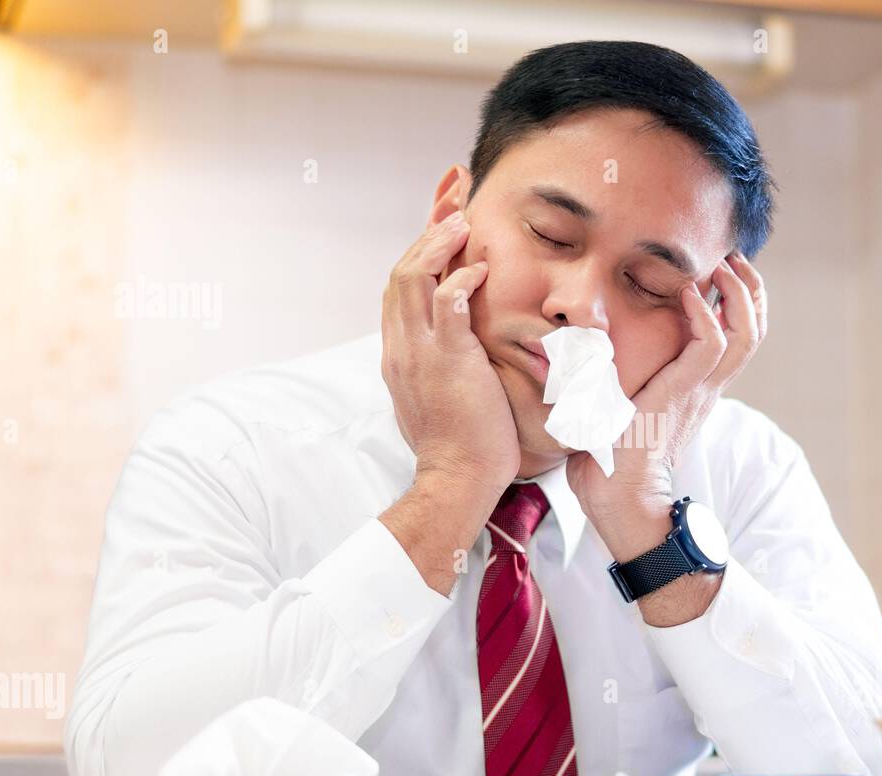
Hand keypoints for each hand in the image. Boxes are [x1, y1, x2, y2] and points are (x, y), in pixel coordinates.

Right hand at [381, 211, 518, 494]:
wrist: (457, 478)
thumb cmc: (461, 442)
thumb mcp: (440, 392)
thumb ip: (441, 360)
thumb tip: (459, 341)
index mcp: (400, 351)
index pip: (401, 284)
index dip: (420, 243)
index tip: (443, 212)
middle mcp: (402, 346)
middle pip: (402, 269)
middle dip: (428, 225)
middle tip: (454, 191)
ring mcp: (420, 353)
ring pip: (411, 278)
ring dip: (438, 243)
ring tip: (463, 219)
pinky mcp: (447, 362)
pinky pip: (445, 308)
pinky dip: (460, 281)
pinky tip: (481, 268)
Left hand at [568, 250, 766, 562]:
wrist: (618, 501)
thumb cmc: (607, 465)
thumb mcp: (608, 409)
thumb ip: (598, 381)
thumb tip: (566, 353)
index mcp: (694, 391)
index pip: (736, 339)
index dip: (738, 303)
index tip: (720, 272)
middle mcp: (706, 389)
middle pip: (752, 331)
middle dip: (749, 290)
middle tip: (733, 259)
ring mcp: (699, 393)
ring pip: (745, 335)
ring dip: (737, 295)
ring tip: (723, 267)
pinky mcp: (683, 395)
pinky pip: (711, 347)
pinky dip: (706, 316)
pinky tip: (690, 295)